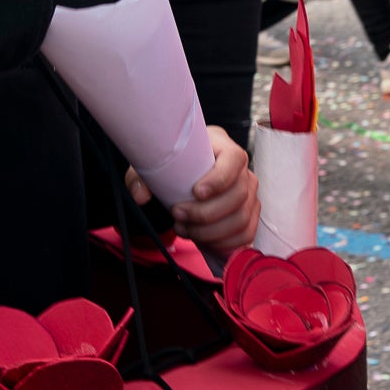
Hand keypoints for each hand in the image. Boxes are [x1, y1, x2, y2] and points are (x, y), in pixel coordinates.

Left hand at [126, 126, 257, 250]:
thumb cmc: (171, 167)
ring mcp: (248, 193)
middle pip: (239, 194)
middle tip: (177, 215)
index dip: (219, 179)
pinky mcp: (249, 215)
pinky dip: (223, 243)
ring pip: (241, 218)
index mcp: (221, 146)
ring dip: (211, 231)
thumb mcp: (152, 165)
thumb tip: (140, 195)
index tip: (196, 192)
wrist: (180, 179)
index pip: (235, 159)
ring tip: (184, 229)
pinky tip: (202, 240)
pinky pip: (245, 234)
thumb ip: (140, 177)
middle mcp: (241, 169)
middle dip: (206, 213)